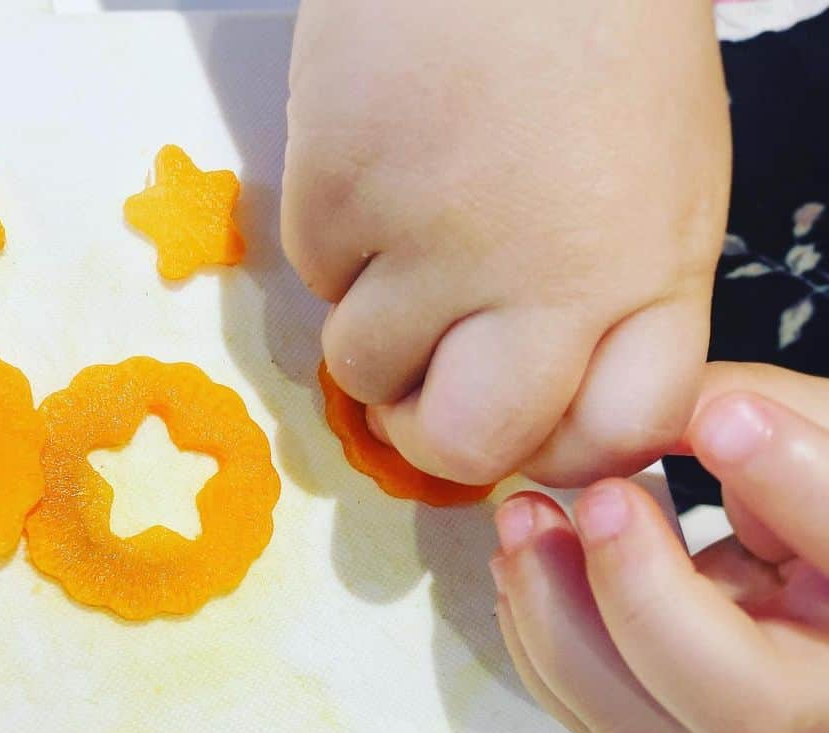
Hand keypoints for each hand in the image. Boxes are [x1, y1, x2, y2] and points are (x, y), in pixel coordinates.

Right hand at [283, 0, 730, 486]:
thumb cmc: (598, 45)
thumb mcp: (657, 193)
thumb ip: (611, 313)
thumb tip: (534, 408)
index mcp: (647, 271)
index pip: (611, 438)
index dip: (558, 448)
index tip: (527, 420)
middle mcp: (549, 277)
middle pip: (466, 445)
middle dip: (429, 432)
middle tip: (417, 391)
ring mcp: (433, 241)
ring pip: (362, 372)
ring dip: (373, 323)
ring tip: (405, 228)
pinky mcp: (335, 196)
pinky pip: (314, 278)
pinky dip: (335, 240)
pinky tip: (379, 164)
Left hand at [489, 364, 828, 732]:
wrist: (781, 545)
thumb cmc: (800, 479)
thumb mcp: (806, 429)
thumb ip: (762, 414)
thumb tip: (697, 420)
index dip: (793, 490)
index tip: (725, 420)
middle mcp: (811, 699)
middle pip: (740, 706)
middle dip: (643, 598)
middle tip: (598, 499)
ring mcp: (721, 722)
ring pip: (634, 723)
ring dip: (555, 616)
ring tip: (524, 516)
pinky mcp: (649, 717)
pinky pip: (580, 708)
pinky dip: (532, 632)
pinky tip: (517, 560)